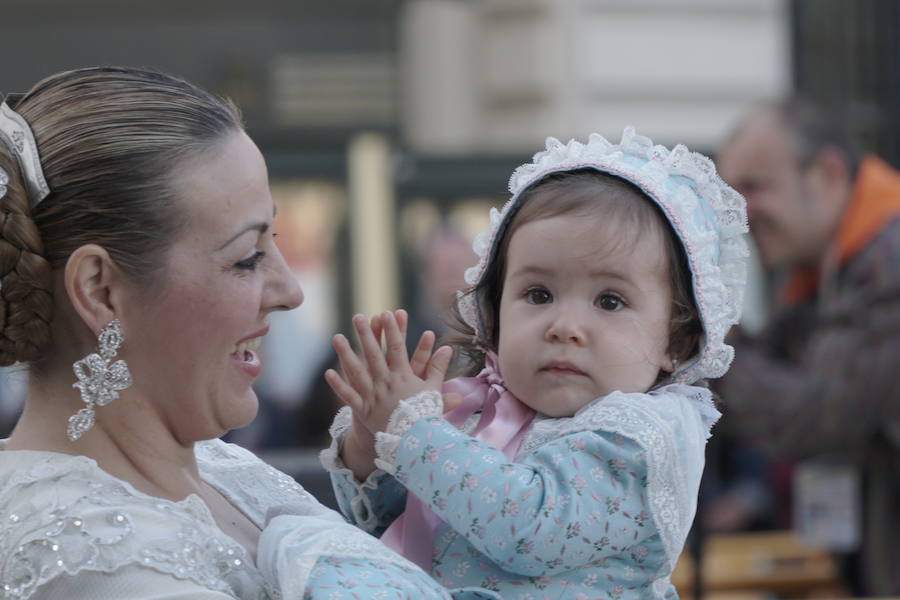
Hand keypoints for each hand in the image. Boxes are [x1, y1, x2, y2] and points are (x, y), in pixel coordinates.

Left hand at [326, 310, 451, 433]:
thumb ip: (438, 368)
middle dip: (365, 334)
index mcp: (403, 377)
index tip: (387, 313)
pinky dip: (339, 385)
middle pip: (374, 355)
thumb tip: (448, 348)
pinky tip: (328, 372)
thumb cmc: (425, 415)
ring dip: (346, 353)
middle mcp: (386, 383)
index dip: (392, 330)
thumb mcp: (433, 390)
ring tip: (336, 337)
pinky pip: (349, 396)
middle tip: (358, 316)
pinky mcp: (364, 410)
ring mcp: (373, 396)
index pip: (396, 348)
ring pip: (357, 371)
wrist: (414, 442)